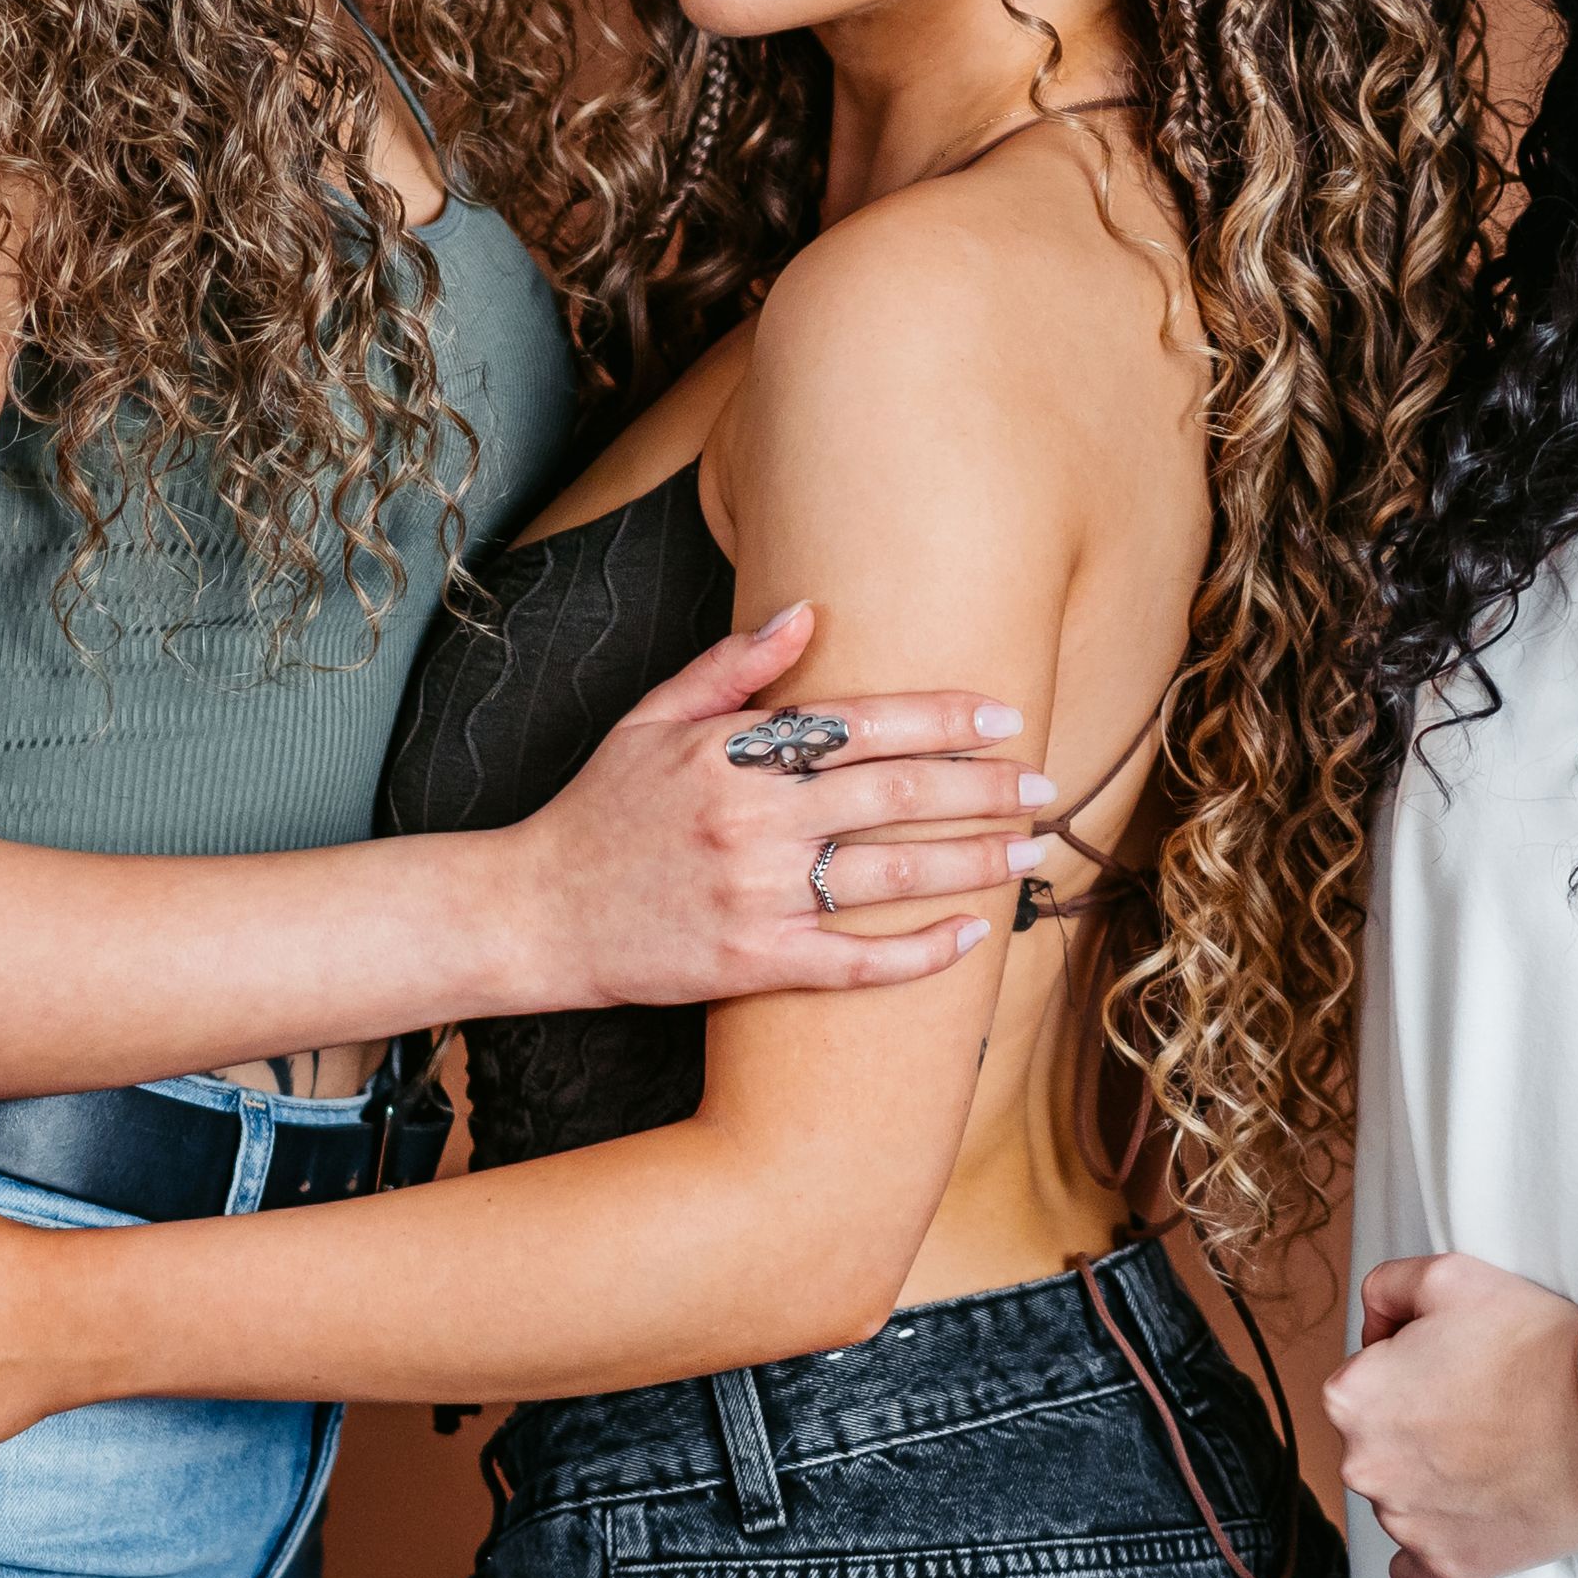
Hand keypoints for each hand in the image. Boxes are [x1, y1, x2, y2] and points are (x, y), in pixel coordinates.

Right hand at [504, 606, 1050, 1008]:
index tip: (1003, 718)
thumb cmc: (597, 811)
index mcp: (733, 754)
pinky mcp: (753, 963)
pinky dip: (918, 952)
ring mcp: (756, 896)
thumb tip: (807, 615)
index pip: (862, 725)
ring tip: (1028, 851)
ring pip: (890, 875)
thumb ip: (732, 669)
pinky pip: (855, 961)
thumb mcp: (651, 719)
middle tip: (1043, 785)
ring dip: (972, 862)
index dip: (941, 720)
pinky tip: (969, 936)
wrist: (534, 912)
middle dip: (982, 788)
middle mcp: (754, 821)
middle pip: (895, 796)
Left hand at [1327, 1250, 1577, 1577]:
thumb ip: (1386, 1288)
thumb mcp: (1446, 1275)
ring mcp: (1405, 1524)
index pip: (1362, 1380)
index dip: (1410, 1366)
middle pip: (1377, 1443)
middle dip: (1415, 1425)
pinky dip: (1433, 1547)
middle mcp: (1363, 1467)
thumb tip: (1375, 1326)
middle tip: (1480, 1408)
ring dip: (1432, 1482)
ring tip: (1495, 1454)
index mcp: (1350, 1399)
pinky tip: (1464, 1520)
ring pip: (1399, 1499)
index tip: (1456, 1366)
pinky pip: (1414, 1569)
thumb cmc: (1533, 1343)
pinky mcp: (1449, 1565)